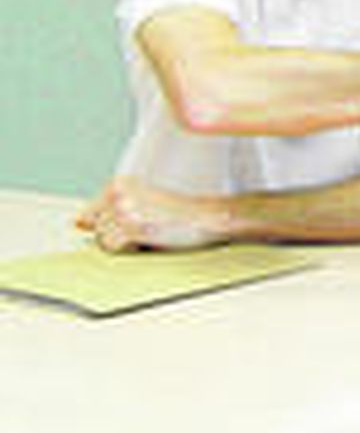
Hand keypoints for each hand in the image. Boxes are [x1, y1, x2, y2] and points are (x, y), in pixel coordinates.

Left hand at [75, 176, 229, 252]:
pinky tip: (148, 239)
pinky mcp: (133, 227)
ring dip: (123, 242)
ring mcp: (125, 210)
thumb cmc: (176, 213)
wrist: (209, 216)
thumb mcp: (137, 203)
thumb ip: (103, 211)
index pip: (89, 216)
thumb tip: (78, 222)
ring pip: (102, 239)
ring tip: (148, 233)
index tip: (134, 221)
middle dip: (116, 234)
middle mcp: (118, 194)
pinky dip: (129, 248)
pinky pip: (113, 247)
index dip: (111, 224)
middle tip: (144, 228)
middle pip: (96, 228)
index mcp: (118, 184)